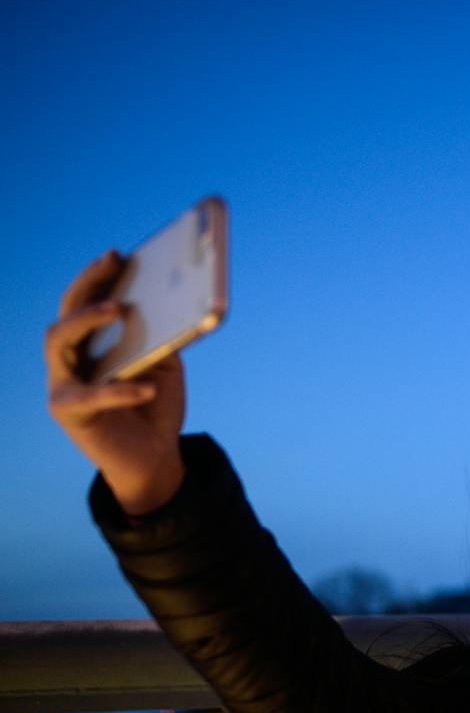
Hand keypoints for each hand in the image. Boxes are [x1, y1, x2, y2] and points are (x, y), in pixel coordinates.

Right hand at [46, 250, 186, 514]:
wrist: (155, 458)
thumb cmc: (156, 407)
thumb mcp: (165, 365)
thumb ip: (161, 337)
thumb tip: (169, 305)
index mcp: (91, 345)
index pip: (86, 302)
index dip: (98, 277)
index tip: (119, 254)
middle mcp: (69, 360)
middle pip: (66, 312)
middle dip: (87, 284)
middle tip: (112, 263)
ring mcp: (62, 384)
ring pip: (57, 341)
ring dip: (86, 320)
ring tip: (117, 309)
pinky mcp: (69, 413)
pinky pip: (90, 396)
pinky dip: (121, 390)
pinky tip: (148, 387)